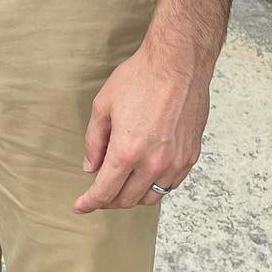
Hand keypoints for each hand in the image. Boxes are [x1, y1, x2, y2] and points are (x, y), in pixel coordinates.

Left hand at [74, 40, 209, 212]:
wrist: (177, 65)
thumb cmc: (139, 79)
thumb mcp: (103, 105)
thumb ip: (94, 140)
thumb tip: (90, 166)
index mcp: (127, 151)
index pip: (105, 190)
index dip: (89, 202)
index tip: (80, 206)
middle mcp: (153, 163)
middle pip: (127, 199)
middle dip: (108, 200)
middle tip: (98, 192)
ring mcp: (175, 163)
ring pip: (151, 197)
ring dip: (132, 196)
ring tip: (120, 184)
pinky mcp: (190, 157)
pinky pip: (170, 185)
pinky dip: (154, 186)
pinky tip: (144, 174)